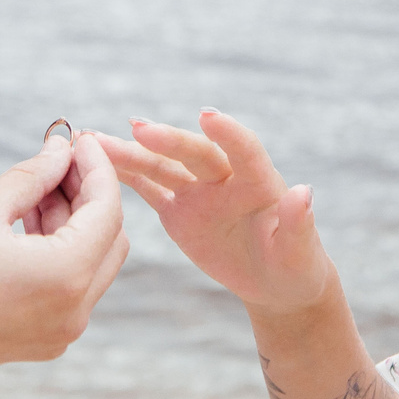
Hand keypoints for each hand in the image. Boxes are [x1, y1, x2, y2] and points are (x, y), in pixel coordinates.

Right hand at [0, 132, 128, 388]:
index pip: (106, 209)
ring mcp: (58, 333)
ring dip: (71, 222)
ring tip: (32, 188)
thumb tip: (61, 150)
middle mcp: (74, 312)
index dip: (96, 166)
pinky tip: (22, 224)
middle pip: (108, 238)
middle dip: (88, 194)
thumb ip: (30, 176)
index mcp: (65, 276)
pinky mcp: (39, 342)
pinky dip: (56, 252)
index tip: (78, 136)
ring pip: (90, 263)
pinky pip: (67, 288)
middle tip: (55, 160)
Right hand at [96, 111, 332, 317]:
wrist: (275, 283)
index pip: (245, 150)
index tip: (207, 116)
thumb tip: (304, 192)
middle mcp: (226, 179)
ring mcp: (199, 192)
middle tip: (139, 129)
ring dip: (132, 153)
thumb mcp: (301, 253)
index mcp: (260, 182)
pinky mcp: (178, 210)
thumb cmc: (295, 267)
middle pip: (195, 154)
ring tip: (95, 141)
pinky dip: (124, 175)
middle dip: (168, 141)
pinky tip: (95, 158)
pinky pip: (148, 188)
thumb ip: (299, 223)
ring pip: (163, 167)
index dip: (228, 133)